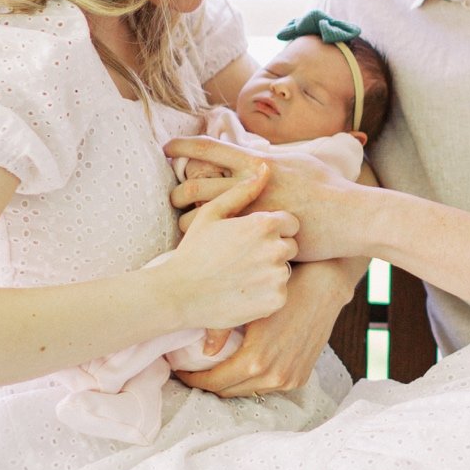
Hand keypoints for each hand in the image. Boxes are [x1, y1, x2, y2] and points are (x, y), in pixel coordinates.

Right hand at [158, 167, 297, 328]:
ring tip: (241, 276)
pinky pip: (280, 293)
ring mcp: (277, 276)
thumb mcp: (212, 214)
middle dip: (273, 251)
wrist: (178, 294)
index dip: (274, 230)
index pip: (291, 223)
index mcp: (263, 224)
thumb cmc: (194, 251)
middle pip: (291, 247)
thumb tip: (265, 169)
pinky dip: (266, 295)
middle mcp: (275, 248)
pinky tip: (243, 292)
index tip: (255, 239)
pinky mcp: (276, 300)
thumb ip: (242, 191)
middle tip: (245, 260)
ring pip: (284, 270)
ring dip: (270, 273)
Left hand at [165, 135, 363, 261]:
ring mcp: (250, 214)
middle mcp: (248, 186)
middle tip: (173, 196)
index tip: (167, 146)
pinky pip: (220, 242)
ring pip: (201, 218)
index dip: (183, 146)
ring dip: (187, 221)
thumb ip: (273, 159)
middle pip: (195, 185)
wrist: (348, 216)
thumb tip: (260, 154)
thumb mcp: (299, 162)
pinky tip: (205, 248)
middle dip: (177, 192)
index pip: (210, 148)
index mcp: (256, 163)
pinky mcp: (256, 238)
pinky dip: (208, 244)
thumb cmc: (330, 187)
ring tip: (185, 226)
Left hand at [176, 259, 356, 395]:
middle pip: (228, 392)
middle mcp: (273, 377)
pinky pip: (267, 386)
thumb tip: (202, 351)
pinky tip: (242, 366)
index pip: (213, 383)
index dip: (193, 378)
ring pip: (247, 391)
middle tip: (192, 369)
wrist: (324, 288)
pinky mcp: (300, 378)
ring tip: (215, 368)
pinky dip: (251, 380)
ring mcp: (289, 380)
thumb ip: (222, 332)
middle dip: (208, 383)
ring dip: (230, 383)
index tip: (180, 369)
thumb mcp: (249, 309)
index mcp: (255, 361)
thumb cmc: (283, 291)